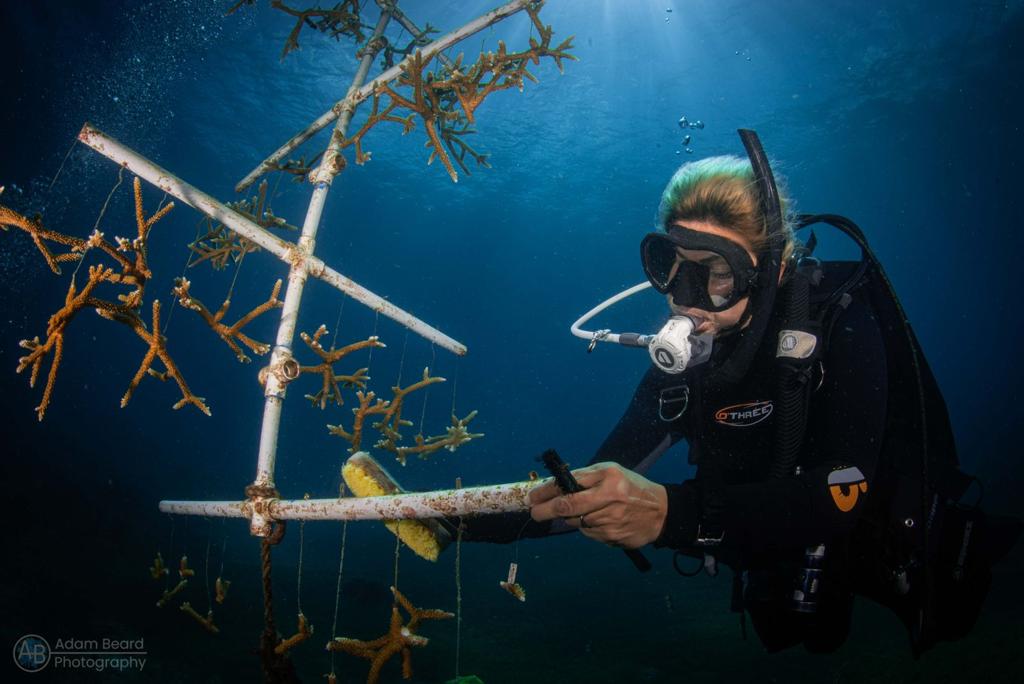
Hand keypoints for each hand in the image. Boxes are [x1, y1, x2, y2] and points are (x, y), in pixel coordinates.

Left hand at [529, 462, 667, 548]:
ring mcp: (611, 522)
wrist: (661, 512)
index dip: (547, 493)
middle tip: (534, 512)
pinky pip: (589, 533)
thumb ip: (584, 477)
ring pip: (577, 522)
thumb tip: (553, 488)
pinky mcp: (613, 539)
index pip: (570, 486)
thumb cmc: (630, 487)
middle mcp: (610, 500)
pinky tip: (602, 520)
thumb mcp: (610, 472)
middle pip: (568, 508)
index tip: (532, 497)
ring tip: (588, 510)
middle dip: (546, 510)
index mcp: (609, 478)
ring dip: (573, 517)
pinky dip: (588, 527)